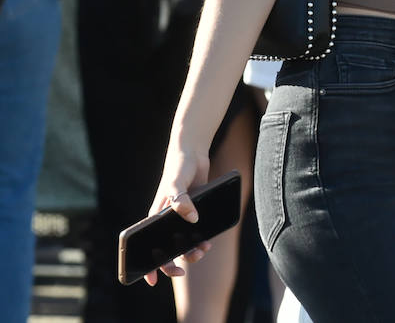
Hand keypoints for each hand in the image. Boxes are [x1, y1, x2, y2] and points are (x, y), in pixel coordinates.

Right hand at [144, 145, 211, 284]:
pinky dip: (201, 240)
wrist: (193, 155)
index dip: (147, 265)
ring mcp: (181, 218)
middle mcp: (166, 221)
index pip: (146, 246)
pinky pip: (196, 233)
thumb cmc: (178, 168)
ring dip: (191, 252)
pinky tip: (208, 242)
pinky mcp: (195, 213)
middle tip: (183, 270)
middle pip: (166, 250)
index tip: (151, 280)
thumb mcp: (177, 183)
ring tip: (202, 251)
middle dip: (174, 263)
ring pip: (183, 244)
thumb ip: (181, 200)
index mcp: (154, 217)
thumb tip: (192, 219)